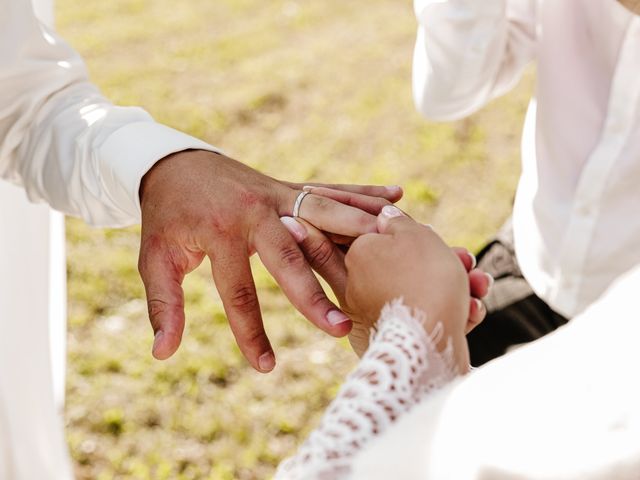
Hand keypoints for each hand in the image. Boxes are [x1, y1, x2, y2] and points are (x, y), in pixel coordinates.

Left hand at [138, 150, 401, 371]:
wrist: (174, 161)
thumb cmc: (166, 215)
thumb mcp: (154, 257)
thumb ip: (163, 303)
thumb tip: (163, 353)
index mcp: (221, 232)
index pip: (239, 291)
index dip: (252, 332)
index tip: (266, 368)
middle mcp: (255, 211)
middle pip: (291, 256)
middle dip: (315, 295)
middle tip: (340, 330)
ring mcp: (277, 194)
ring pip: (324, 213)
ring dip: (358, 230)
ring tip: (394, 245)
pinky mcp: (289, 186)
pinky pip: (330, 190)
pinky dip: (362, 194)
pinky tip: (396, 197)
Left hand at [344, 207, 470, 369]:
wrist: (428, 345)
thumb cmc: (423, 280)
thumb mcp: (414, 235)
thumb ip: (399, 222)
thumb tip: (385, 216)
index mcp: (358, 255)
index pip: (384, 236)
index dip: (417, 235)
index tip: (436, 236)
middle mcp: (359, 287)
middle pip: (408, 266)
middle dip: (446, 261)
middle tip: (467, 261)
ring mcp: (376, 316)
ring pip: (421, 292)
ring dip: (458, 285)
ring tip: (481, 285)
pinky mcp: (395, 341)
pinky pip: (424, 319)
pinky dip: (450, 313)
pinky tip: (473, 310)